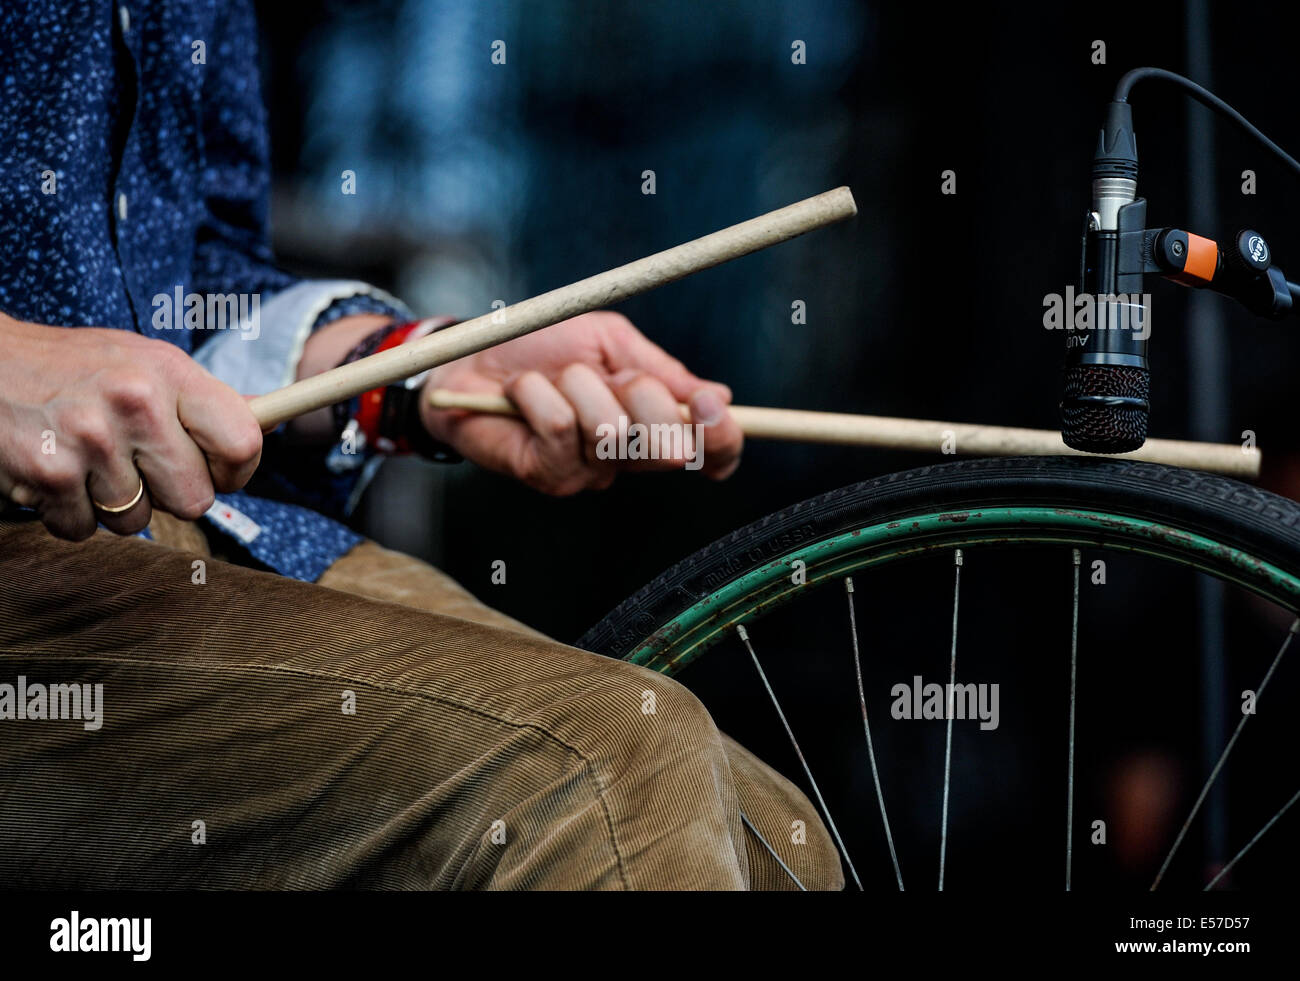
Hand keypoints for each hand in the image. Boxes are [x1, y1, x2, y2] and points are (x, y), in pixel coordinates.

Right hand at [0, 315, 262, 539]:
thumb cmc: (72, 368)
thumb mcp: (144, 362)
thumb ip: (201, 399)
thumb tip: (267, 423)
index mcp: (169, 373)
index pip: (244, 442)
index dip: (238, 472)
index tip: (220, 472)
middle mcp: (136, 403)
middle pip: (195, 500)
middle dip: (168, 494)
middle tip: (137, 466)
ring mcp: (90, 440)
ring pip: (137, 522)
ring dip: (112, 504)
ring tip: (85, 459)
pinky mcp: (49, 475)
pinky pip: (84, 531)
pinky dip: (68, 513)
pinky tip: (55, 472)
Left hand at [419, 312, 742, 494]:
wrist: (469, 357)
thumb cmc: (540, 346)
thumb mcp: (608, 341)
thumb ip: (660, 369)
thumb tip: (720, 395)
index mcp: (654, 423)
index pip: (712, 452)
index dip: (721, 436)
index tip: (709, 404)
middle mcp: (629, 457)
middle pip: (671, 446)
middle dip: (641, 393)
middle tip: (604, 372)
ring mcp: (590, 473)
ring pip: (611, 430)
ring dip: (577, 384)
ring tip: (550, 378)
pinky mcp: (549, 476)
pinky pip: (563, 430)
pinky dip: (539, 393)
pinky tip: (522, 391)